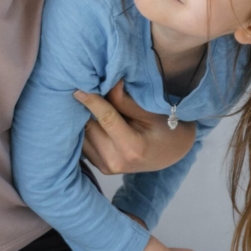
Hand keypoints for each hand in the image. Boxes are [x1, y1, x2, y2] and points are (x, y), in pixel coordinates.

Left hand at [76, 81, 196, 173]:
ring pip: (82, 136)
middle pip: (89, 127)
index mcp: (132, 148)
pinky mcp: (101, 167)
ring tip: (87, 104)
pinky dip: (85, 130)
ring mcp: (106, 167)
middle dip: (85, 109)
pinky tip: (91, 119)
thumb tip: (104, 82)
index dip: (91, 101)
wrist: (172, 153)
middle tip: (86, 91)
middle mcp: (115, 161)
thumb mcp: (150, 112)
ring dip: (82, 120)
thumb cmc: (167, 129)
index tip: (78, 88)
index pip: (105, 119)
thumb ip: (124, 100)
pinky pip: (84, 145)